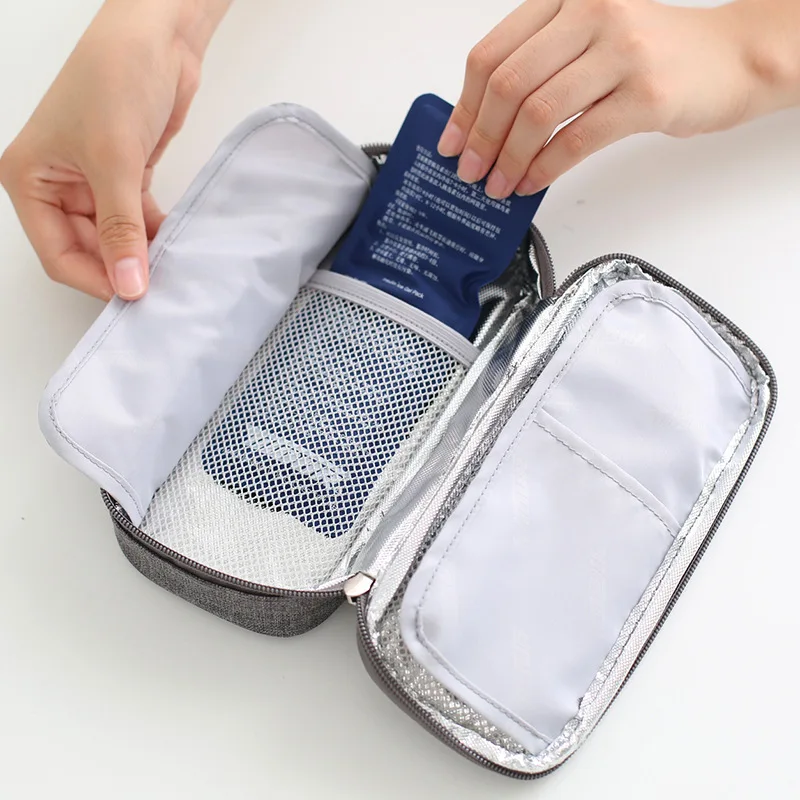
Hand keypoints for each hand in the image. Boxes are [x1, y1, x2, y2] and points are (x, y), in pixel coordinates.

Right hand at [0, 0, 230, 300]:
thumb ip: (122, 229)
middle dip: (121, 269)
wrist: (157, 36)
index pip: (58, 254)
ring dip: (142, 254)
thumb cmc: (116, 79)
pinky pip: (136, 220)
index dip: (96, 280)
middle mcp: (56, 186)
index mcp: (30, 180)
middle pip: (88, 251)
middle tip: (160, 291)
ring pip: (115, 238)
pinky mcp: (125, 176)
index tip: (134, 298)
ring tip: (174, 273)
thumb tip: (128, 285)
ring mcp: (92, 182)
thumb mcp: (113, 162)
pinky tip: (177, 248)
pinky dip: (155, 235)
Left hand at [438, 0, 795, 199]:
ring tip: (498, 184)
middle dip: (481, 138)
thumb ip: (539, 66)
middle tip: (470, 170)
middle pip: (508, 85)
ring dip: (509, 159)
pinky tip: (531, 182)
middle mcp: (592, 13)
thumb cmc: (653, 54)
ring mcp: (622, 52)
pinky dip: (544, 168)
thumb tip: (481, 123)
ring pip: (538, 114)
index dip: (464, 106)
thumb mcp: (588, 40)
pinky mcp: (645, 96)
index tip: (452, 141)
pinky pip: (574, 139)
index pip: (492, 54)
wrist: (730, 57)